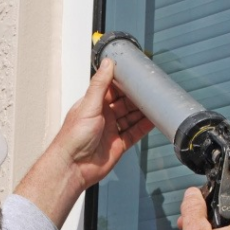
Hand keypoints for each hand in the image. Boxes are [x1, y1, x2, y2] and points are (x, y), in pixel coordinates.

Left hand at [15, 58, 154, 227]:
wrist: (73, 167)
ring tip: (156, 103)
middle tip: (152, 89)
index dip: (125, 82)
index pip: (112, 88)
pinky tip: (153, 120)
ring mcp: (111, 131)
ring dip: (143, 111)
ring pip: (131, 117)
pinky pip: (134, 133)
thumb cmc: (73, 138)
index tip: (138, 74)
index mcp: (93, 104)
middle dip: (138, 97)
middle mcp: (103, 116)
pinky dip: (144, 127)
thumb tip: (108, 62)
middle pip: (125, 103)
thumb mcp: (88, 105)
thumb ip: (100, 84)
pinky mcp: (118, 145)